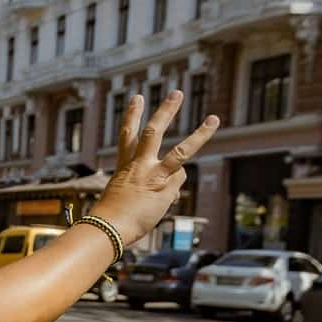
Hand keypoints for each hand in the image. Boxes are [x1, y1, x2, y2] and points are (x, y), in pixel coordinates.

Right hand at [90, 91, 218, 244]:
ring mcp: (153, 175)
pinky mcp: (165, 188)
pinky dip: (173, 190)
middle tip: (176, 94)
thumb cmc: (111, 217)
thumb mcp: (126, 196)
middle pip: (153, 132)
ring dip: (200, 135)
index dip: (132, 115)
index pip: (127, 135)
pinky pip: (178, 183)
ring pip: (181, 151)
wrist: (107, 227)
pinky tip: (160, 201)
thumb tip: (177, 186)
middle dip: (165, 112)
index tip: (137, 98)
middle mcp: (139, 165)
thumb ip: (150, 186)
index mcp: (124, 166)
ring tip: (214, 119)